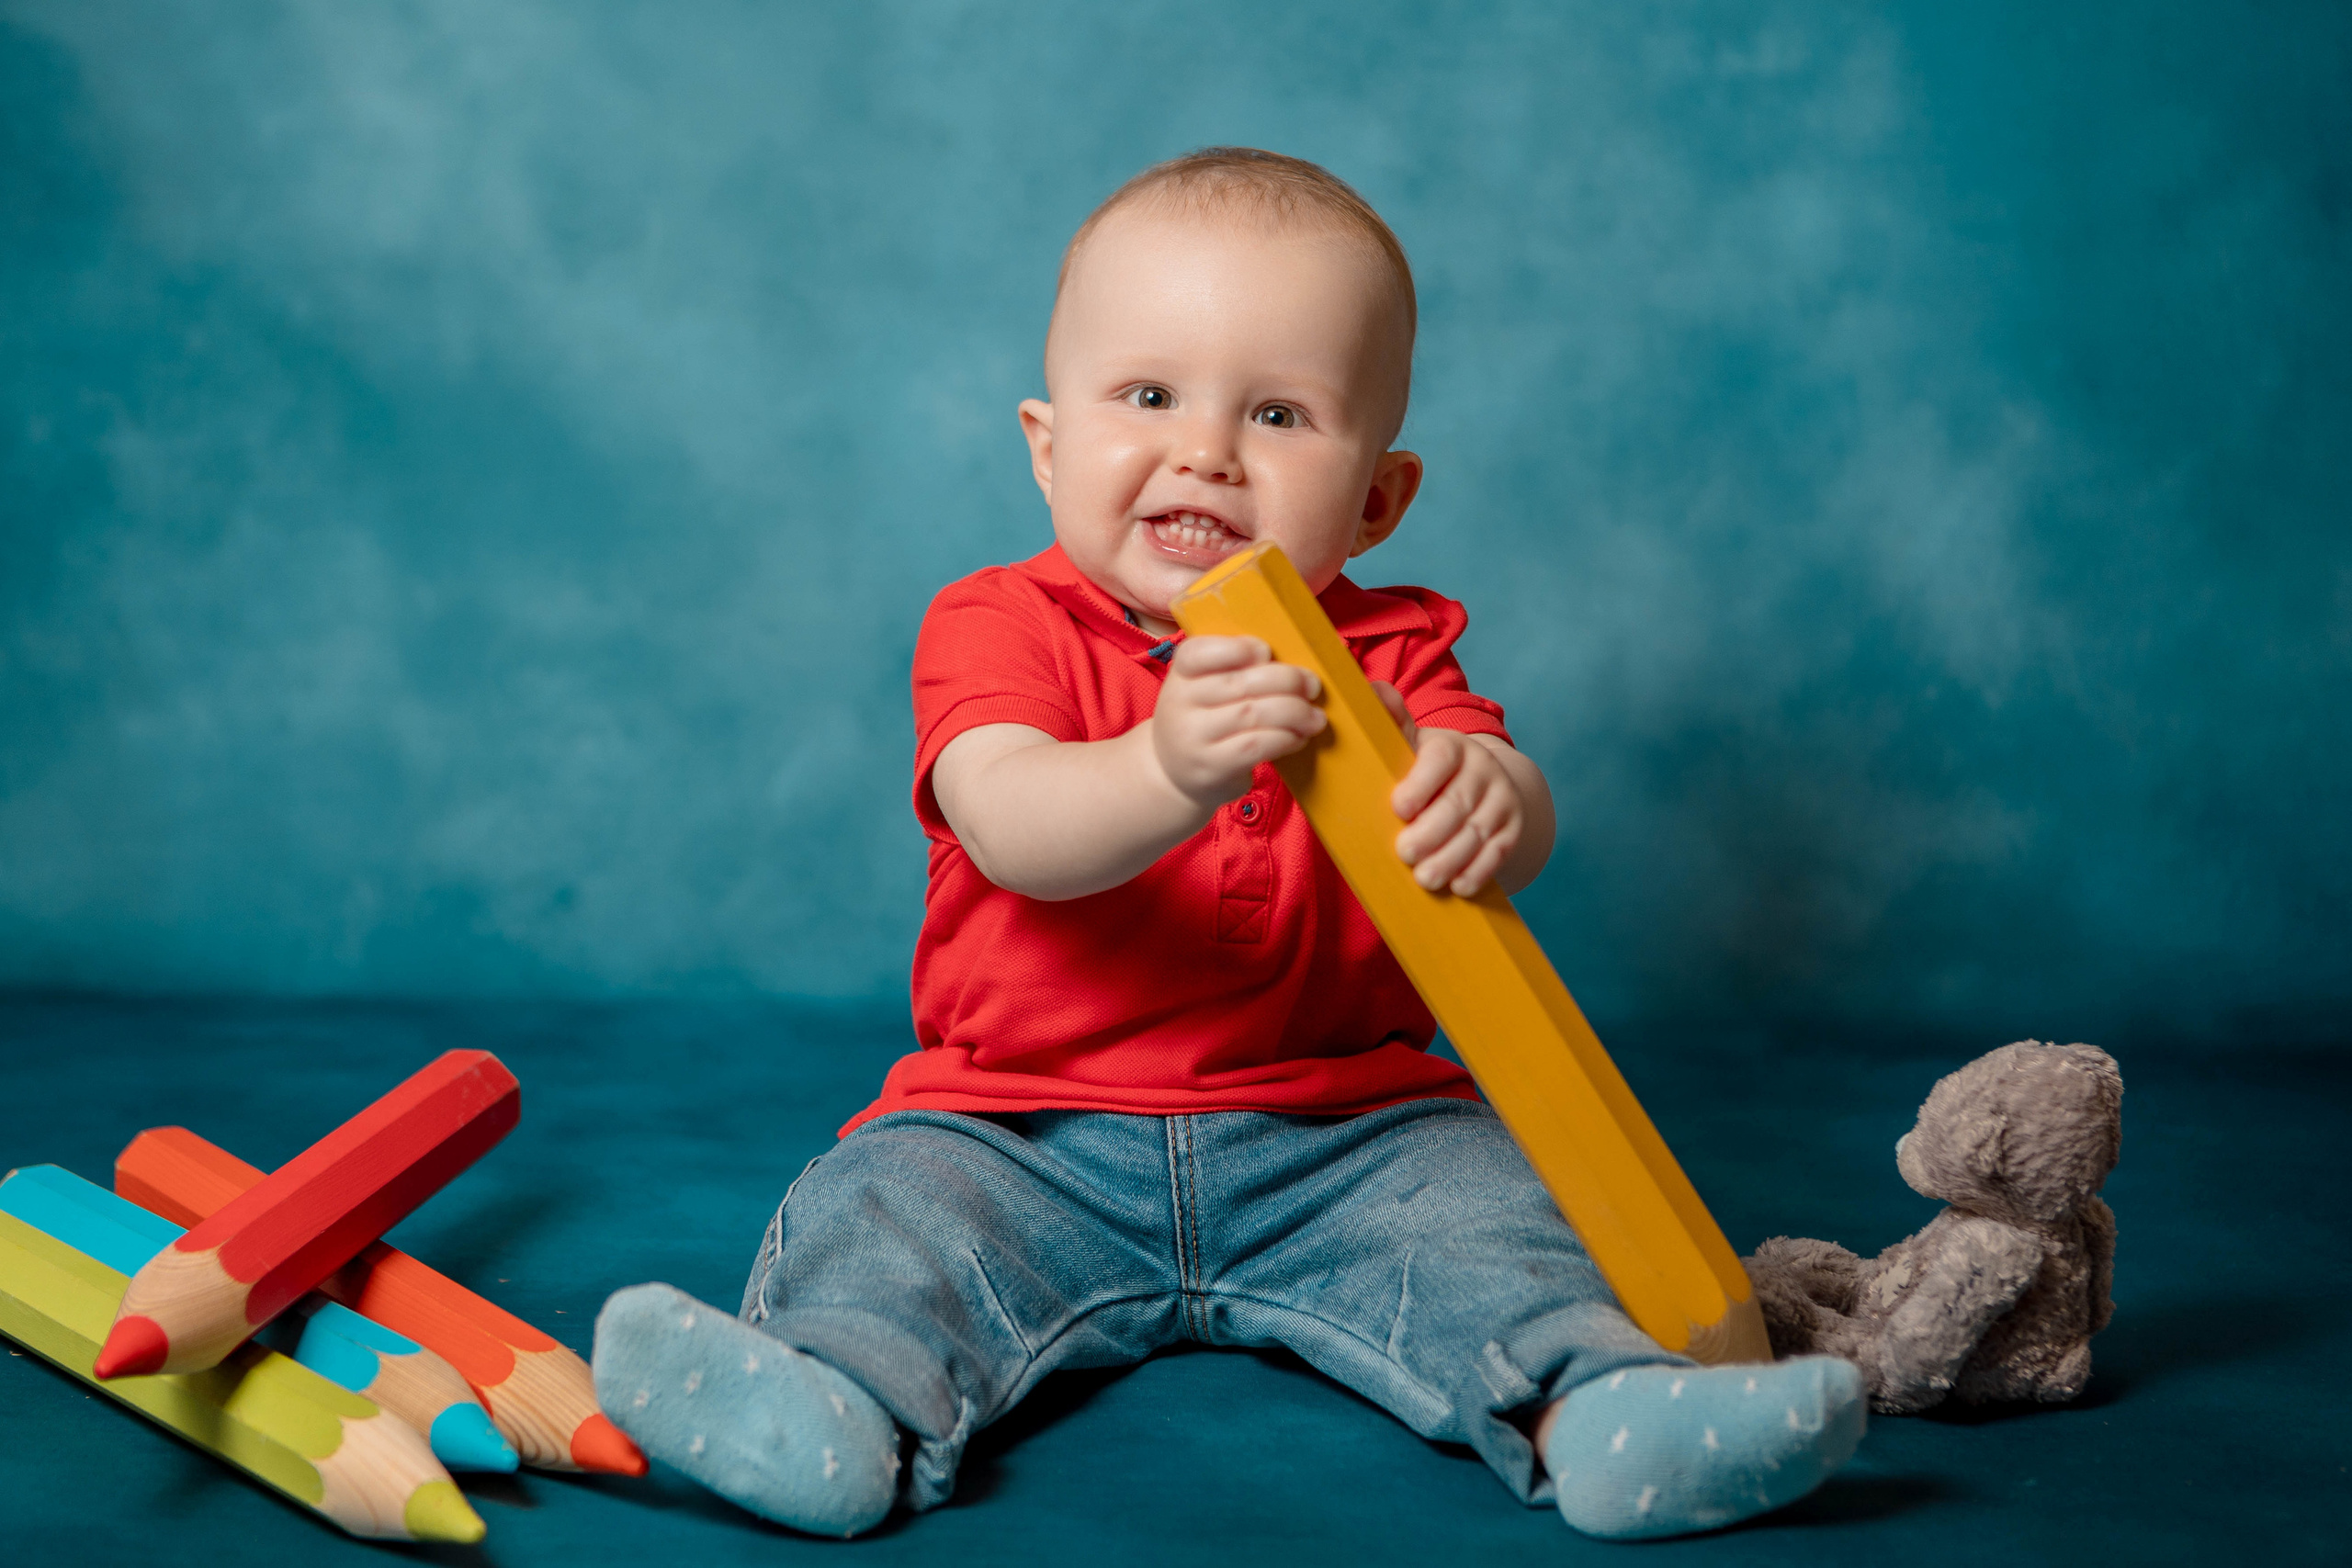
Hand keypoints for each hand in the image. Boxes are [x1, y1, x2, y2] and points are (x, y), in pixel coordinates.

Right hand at [1151, 636, 1326, 807]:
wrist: (1174, 775)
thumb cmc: (1203, 722)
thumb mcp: (1203, 690)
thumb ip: (1234, 670)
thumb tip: (1290, 663)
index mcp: (1180, 673)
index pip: (1200, 652)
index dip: (1238, 648)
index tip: (1266, 651)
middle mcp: (1180, 702)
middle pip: (1240, 683)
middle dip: (1286, 681)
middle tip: (1312, 686)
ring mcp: (1193, 736)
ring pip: (1254, 714)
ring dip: (1295, 713)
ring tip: (1315, 717)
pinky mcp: (1212, 766)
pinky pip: (1257, 745)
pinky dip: (1285, 738)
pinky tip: (1298, 737)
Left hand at [1375, 681, 1524, 894]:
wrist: (1482, 785)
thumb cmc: (1429, 769)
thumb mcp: (1411, 745)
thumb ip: (1391, 723)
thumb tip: (1371, 690)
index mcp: (1453, 746)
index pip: (1441, 760)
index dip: (1421, 784)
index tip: (1399, 808)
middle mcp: (1483, 770)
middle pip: (1458, 804)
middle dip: (1431, 832)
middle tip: (1404, 853)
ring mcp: (1501, 801)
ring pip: (1478, 833)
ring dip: (1451, 858)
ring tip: (1425, 878)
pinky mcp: (1512, 830)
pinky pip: (1498, 853)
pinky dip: (1478, 871)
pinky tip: (1458, 885)